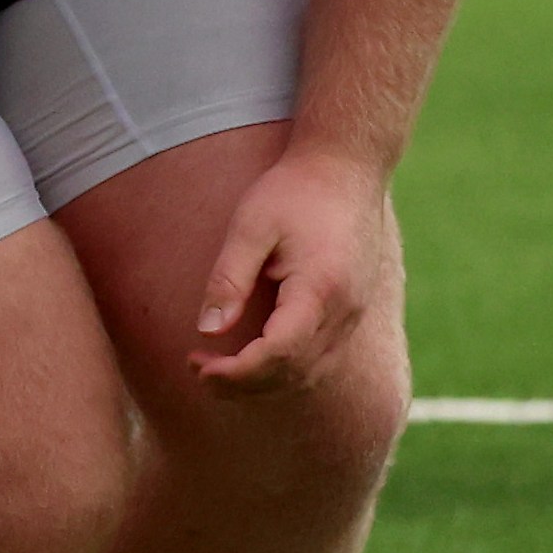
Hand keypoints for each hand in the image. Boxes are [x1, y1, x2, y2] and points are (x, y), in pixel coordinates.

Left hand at [189, 141, 406, 395]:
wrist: (347, 168)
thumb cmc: (294, 192)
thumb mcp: (250, 227)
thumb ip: (229, 280)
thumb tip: (207, 330)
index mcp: (321, 291)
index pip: (278, 355)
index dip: (236, 373)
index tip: (196, 366)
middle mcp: (346, 312)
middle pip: (295, 374)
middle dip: (243, 383)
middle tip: (197, 369)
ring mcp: (356, 314)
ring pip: (312, 373)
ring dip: (264, 382)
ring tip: (216, 369)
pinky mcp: (354, 311)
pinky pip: (322, 357)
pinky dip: (286, 369)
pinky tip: (253, 356)